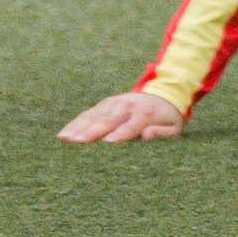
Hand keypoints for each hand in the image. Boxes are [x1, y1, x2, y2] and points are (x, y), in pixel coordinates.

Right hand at [58, 90, 185, 143]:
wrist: (165, 93)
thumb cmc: (167, 118)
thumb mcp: (174, 128)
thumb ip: (162, 132)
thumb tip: (147, 134)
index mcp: (146, 113)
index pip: (131, 125)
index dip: (120, 133)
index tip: (107, 142)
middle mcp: (128, 106)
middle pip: (109, 119)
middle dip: (93, 130)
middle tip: (77, 141)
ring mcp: (115, 103)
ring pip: (95, 116)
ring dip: (80, 126)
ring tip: (65, 138)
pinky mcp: (106, 103)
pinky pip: (89, 113)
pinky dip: (76, 123)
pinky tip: (64, 133)